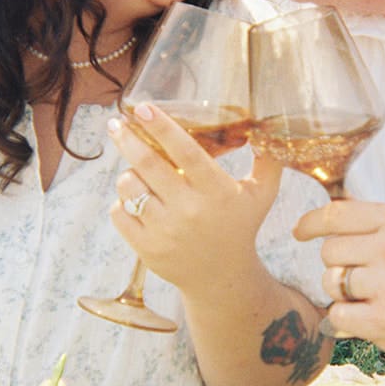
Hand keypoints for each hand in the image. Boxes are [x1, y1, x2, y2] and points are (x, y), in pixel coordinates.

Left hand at [107, 104, 281, 292]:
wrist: (222, 278)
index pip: (185, 151)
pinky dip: (122, 202)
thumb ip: (268, 161)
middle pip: (148, 164)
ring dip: (128, 174)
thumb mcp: (262, 195)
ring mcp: (165, 230)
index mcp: (217, 191)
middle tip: (116, 124)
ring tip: (137, 172)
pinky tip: (134, 200)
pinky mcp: (146, 248)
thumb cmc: (240, 226)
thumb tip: (269, 126)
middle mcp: (190, 209)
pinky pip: (119, 213)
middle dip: (127, 139)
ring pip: (130, 187)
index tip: (143, 107)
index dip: (162, 126)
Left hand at [293, 199, 384, 361]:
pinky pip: (338, 315)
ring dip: (342, 293)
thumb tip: (334, 207)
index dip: (311, 223)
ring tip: (370, 297)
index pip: (336, 214)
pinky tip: (368, 316)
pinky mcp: (384, 321)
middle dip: (337, 264)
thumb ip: (379, 221)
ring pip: (331, 283)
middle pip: (329, 251)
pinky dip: (347, 318)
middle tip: (360, 275)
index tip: (301, 231)